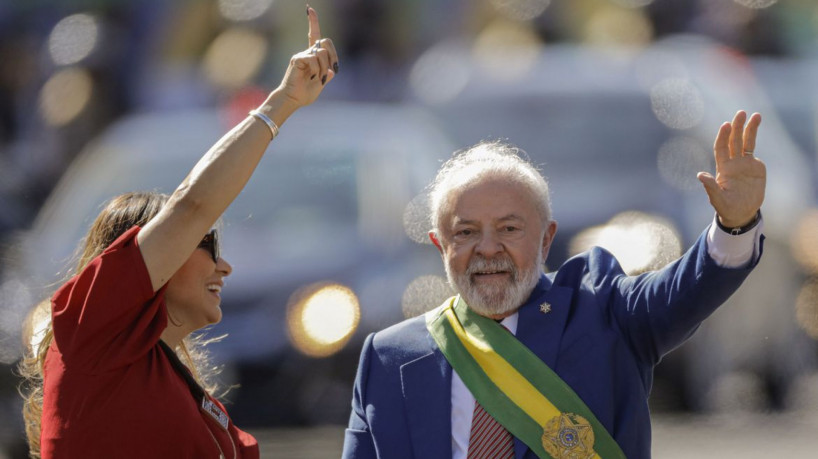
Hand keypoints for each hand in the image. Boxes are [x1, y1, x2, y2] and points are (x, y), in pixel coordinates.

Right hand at [277, 6, 337, 107]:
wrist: (293, 100)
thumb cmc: (305, 93)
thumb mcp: (321, 83)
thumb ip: (327, 74)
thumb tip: (331, 70)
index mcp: (313, 57)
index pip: (314, 36)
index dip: (313, 22)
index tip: (309, 9)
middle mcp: (307, 53)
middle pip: (325, 42)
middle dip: (333, 55)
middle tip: (331, 69)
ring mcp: (302, 55)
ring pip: (322, 52)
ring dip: (324, 67)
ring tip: (318, 78)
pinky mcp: (297, 59)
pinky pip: (313, 59)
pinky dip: (317, 70)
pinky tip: (312, 76)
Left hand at [697, 110, 764, 227]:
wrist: (742, 213)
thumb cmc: (727, 208)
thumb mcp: (718, 200)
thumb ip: (710, 188)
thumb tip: (699, 175)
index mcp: (724, 169)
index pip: (722, 149)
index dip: (723, 137)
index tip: (726, 125)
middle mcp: (733, 163)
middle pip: (734, 141)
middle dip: (737, 127)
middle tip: (741, 112)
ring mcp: (745, 164)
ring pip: (746, 142)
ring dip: (750, 128)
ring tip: (756, 115)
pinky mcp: (756, 167)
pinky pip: (753, 150)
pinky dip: (754, 137)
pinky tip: (755, 124)